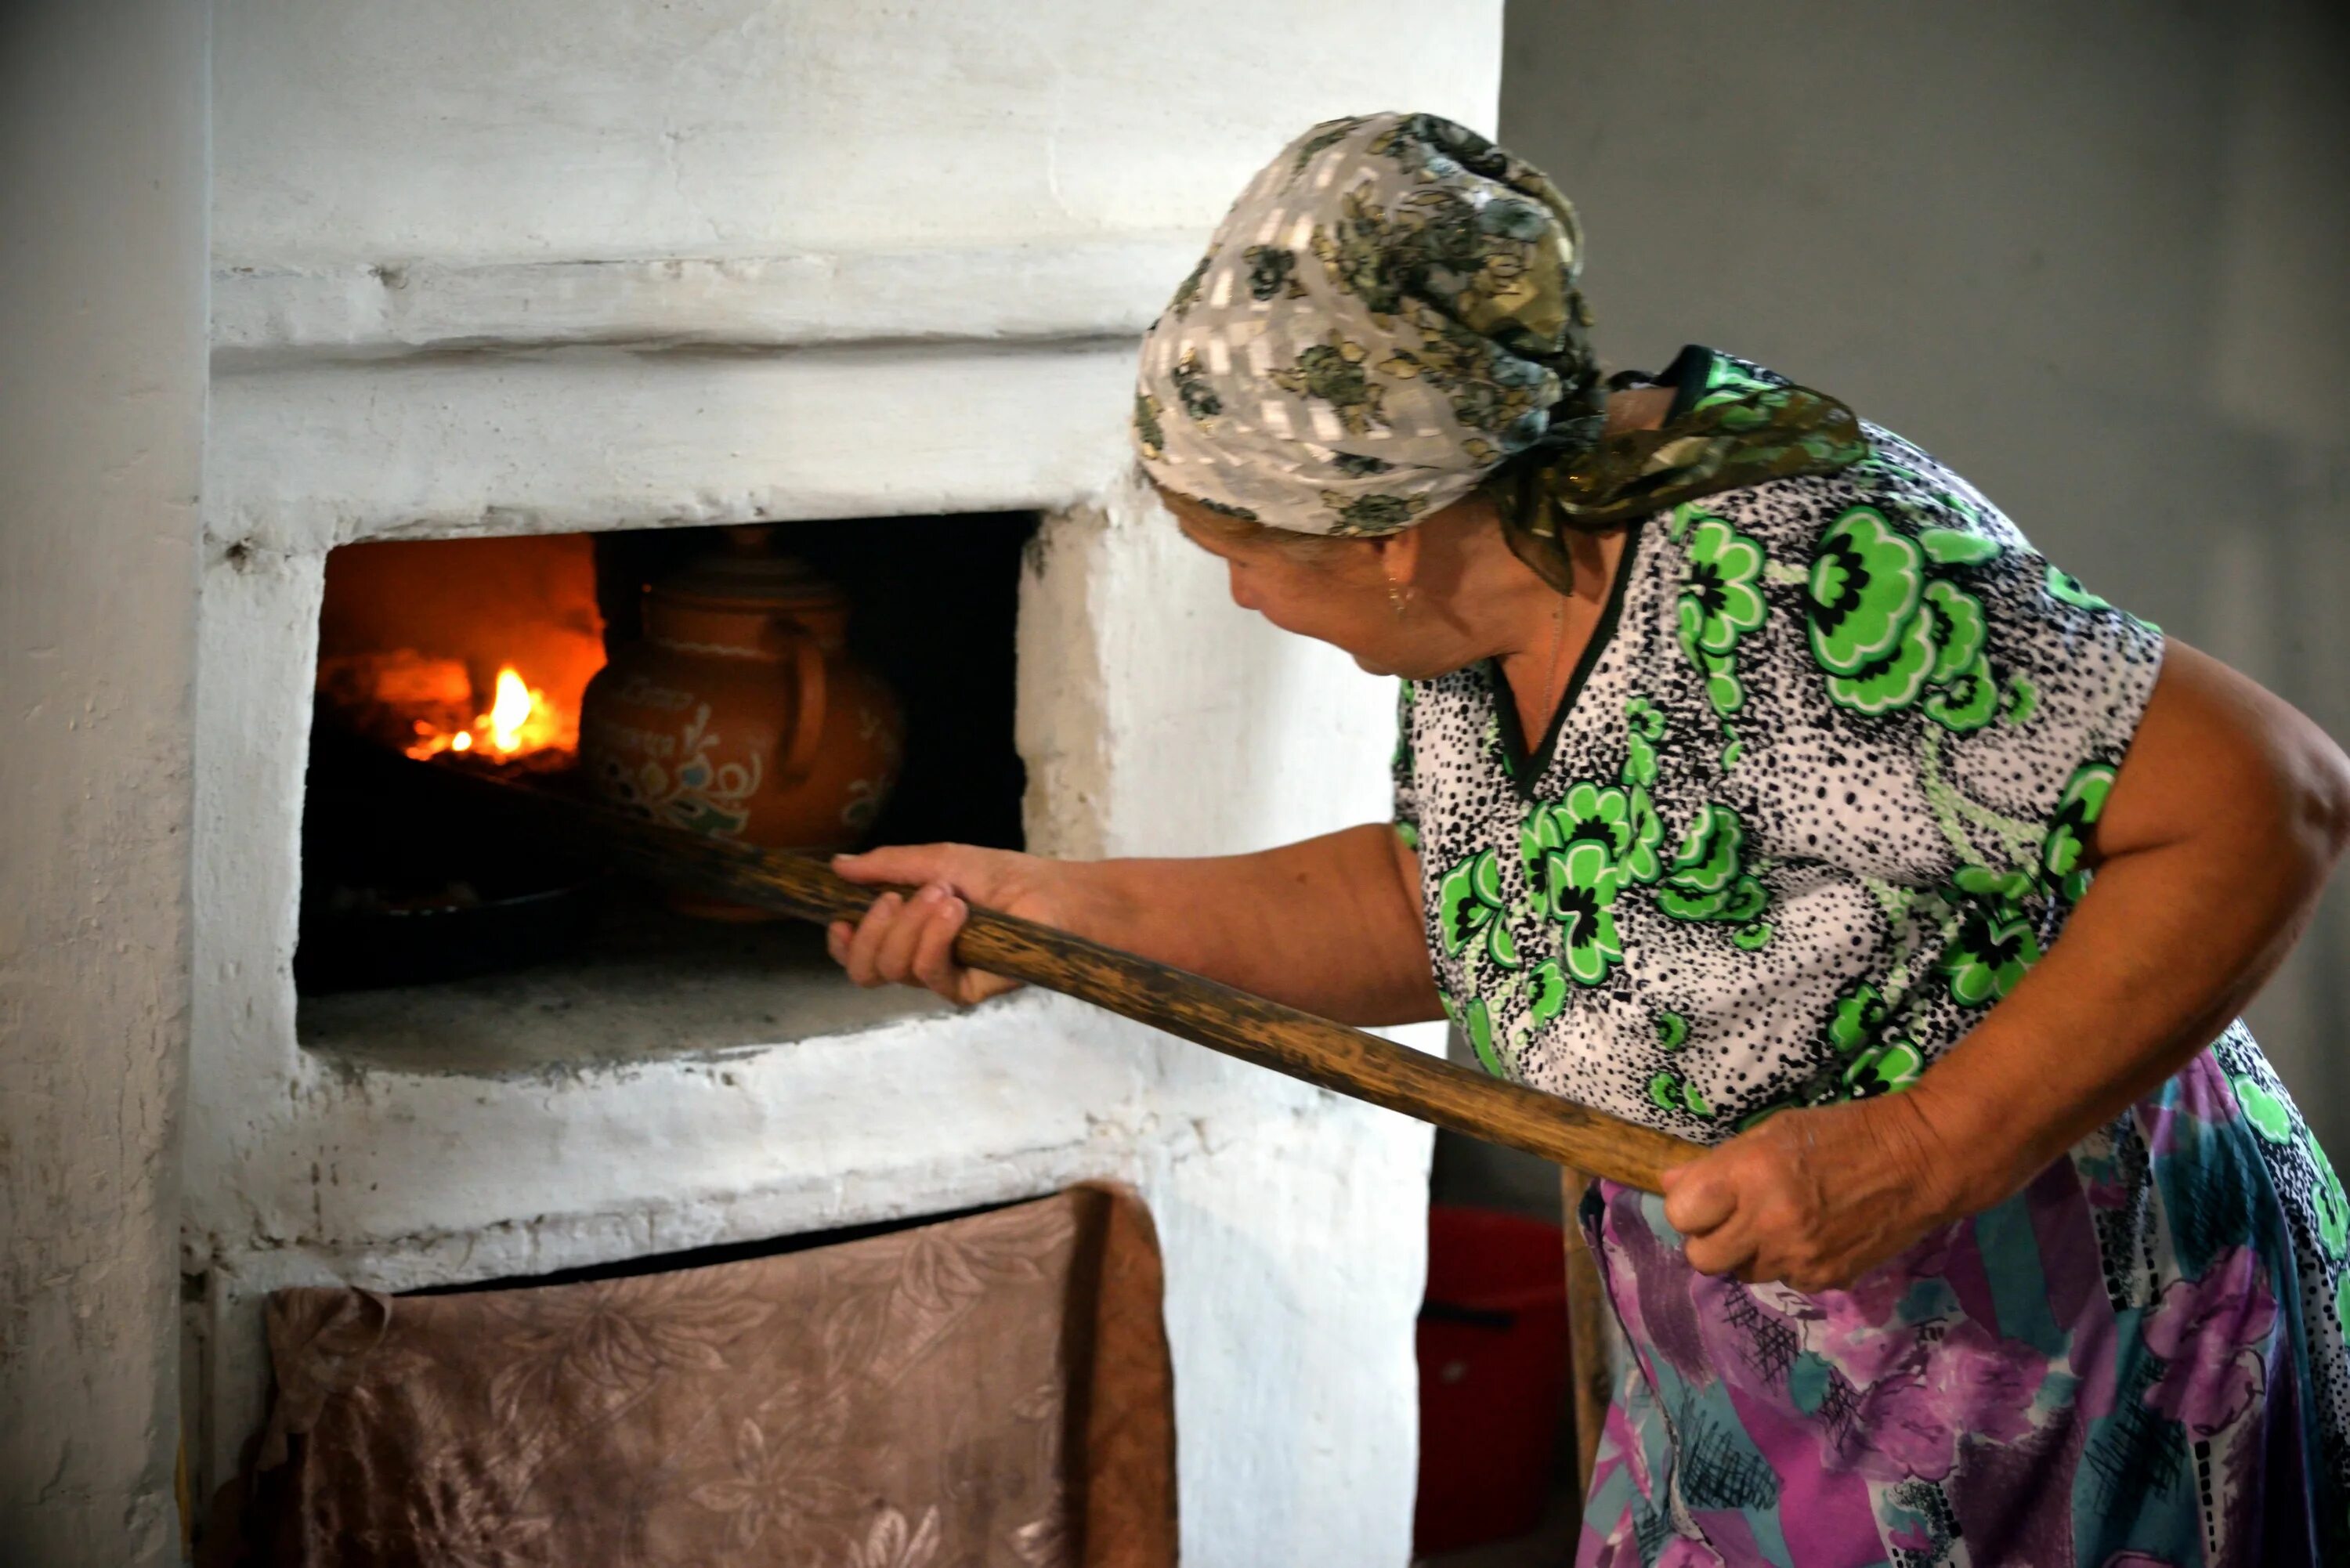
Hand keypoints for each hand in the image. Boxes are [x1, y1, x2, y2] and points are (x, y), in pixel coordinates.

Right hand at [825, 843, 1069, 1006]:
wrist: (1054, 893)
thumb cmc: (1004, 877)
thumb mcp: (940, 860)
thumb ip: (888, 865)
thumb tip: (837, 865)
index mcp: (907, 932)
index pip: (859, 953)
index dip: (842, 943)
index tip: (842, 919)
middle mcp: (919, 959)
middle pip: (866, 968)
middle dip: (874, 928)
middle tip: (901, 895)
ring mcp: (942, 977)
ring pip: (894, 969)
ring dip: (911, 925)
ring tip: (947, 895)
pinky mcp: (966, 990)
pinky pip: (929, 974)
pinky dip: (935, 938)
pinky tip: (957, 912)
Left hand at [1658, 1094, 1968, 1292]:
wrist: (1920, 1161)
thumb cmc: (1842, 1133)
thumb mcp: (1772, 1132)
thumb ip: (1718, 1163)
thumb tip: (1669, 1183)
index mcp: (1750, 1174)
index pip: (1681, 1213)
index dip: (1688, 1206)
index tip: (1704, 1197)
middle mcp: (1769, 1222)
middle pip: (1702, 1257)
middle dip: (1709, 1238)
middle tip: (1732, 1217)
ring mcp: (1798, 1256)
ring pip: (1741, 1273)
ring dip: (1747, 1252)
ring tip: (1776, 1222)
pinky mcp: (1826, 1279)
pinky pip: (1783, 1280)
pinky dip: (1786, 1262)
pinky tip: (1810, 1234)